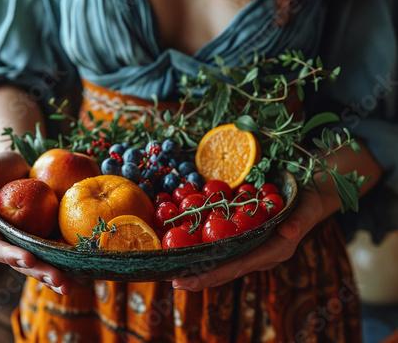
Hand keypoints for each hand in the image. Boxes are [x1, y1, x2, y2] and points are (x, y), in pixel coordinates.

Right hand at [0, 151, 84, 294]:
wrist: (27, 165)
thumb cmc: (2, 167)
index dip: (10, 256)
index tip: (27, 258)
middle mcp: (11, 242)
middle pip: (22, 264)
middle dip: (39, 272)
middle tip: (58, 279)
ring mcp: (31, 243)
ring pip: (41, 265)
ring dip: (54, 277)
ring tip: (69, 286)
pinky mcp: (49, 240)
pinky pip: (58, 256)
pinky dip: (69, 267)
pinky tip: (83, 275)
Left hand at [171, 189, 322, 291]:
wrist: (309, 200)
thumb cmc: (308, 203)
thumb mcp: (307, 208)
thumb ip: (299, 221)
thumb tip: (290, 231)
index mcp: (273, 252)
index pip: (238, 267)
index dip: (213, 275)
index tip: (190, 281)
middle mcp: (259, 255)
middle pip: (225, 270)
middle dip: (199, 277)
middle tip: (173, 281)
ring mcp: (251, 249)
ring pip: (222, 263)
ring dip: (198, 268)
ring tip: (173, 272)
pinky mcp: (245, 240)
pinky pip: (222, 250)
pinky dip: (204, 253)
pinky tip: (185, 251)